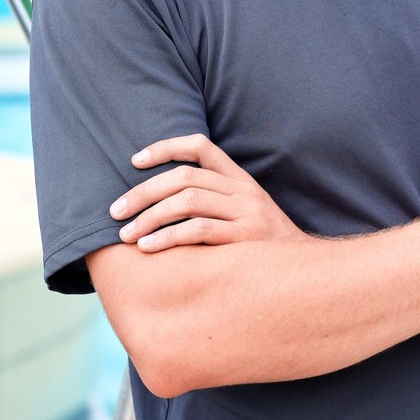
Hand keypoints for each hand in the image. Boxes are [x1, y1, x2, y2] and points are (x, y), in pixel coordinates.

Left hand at [110, 134, 305, 251]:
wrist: (303, 274)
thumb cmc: (262, 248)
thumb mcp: (244, 214)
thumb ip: (213, 202)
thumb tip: (159, 202)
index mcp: (240, 180)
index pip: (201, 146)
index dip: (165, 147)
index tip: (134, 160)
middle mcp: (244, 190)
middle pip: (184, 176)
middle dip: (143, 192)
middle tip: (115, 211)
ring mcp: (246, 212)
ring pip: (187, 201)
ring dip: (149, 217)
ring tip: (127, 234)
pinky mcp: (245, 238)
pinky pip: (198, 230)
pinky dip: (167, 237)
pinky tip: (147, 247)